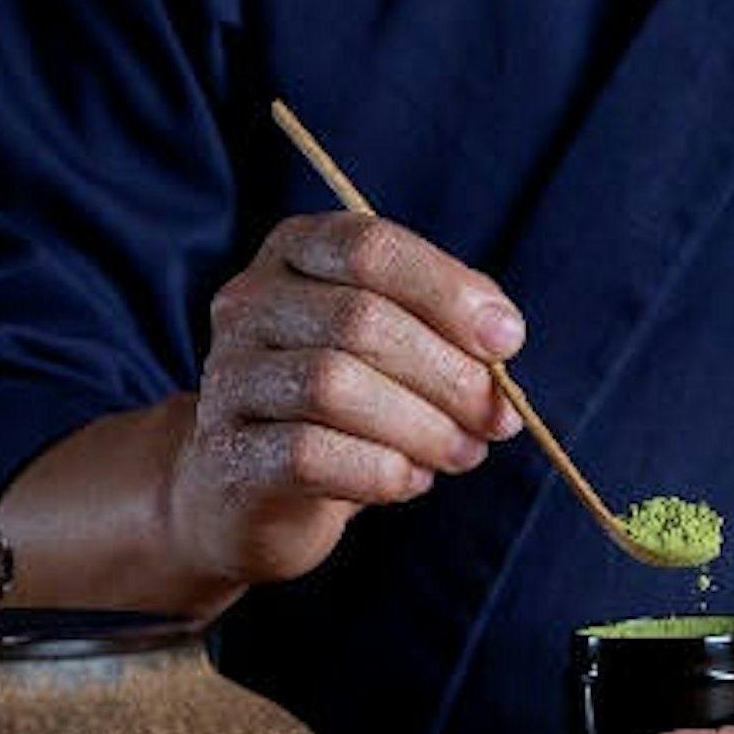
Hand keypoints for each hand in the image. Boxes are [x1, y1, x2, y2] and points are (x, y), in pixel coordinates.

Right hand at [162, 213, 525, 589]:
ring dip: (421, 427)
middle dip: (447, 374)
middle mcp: (248, 302)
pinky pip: (309, 454)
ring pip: (333, 385)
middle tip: (496, 419)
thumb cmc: (343, 403)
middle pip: (359, 319)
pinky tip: (409, 479)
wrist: (249, 486)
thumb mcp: (395, 344)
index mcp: (295, 252)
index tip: (506, 342)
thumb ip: (446, 325)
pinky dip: (380, 471)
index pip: (370, 248)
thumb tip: (499, 338)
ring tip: (463, 453)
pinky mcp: (227, 451)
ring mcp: (227, 376)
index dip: (447, 292)